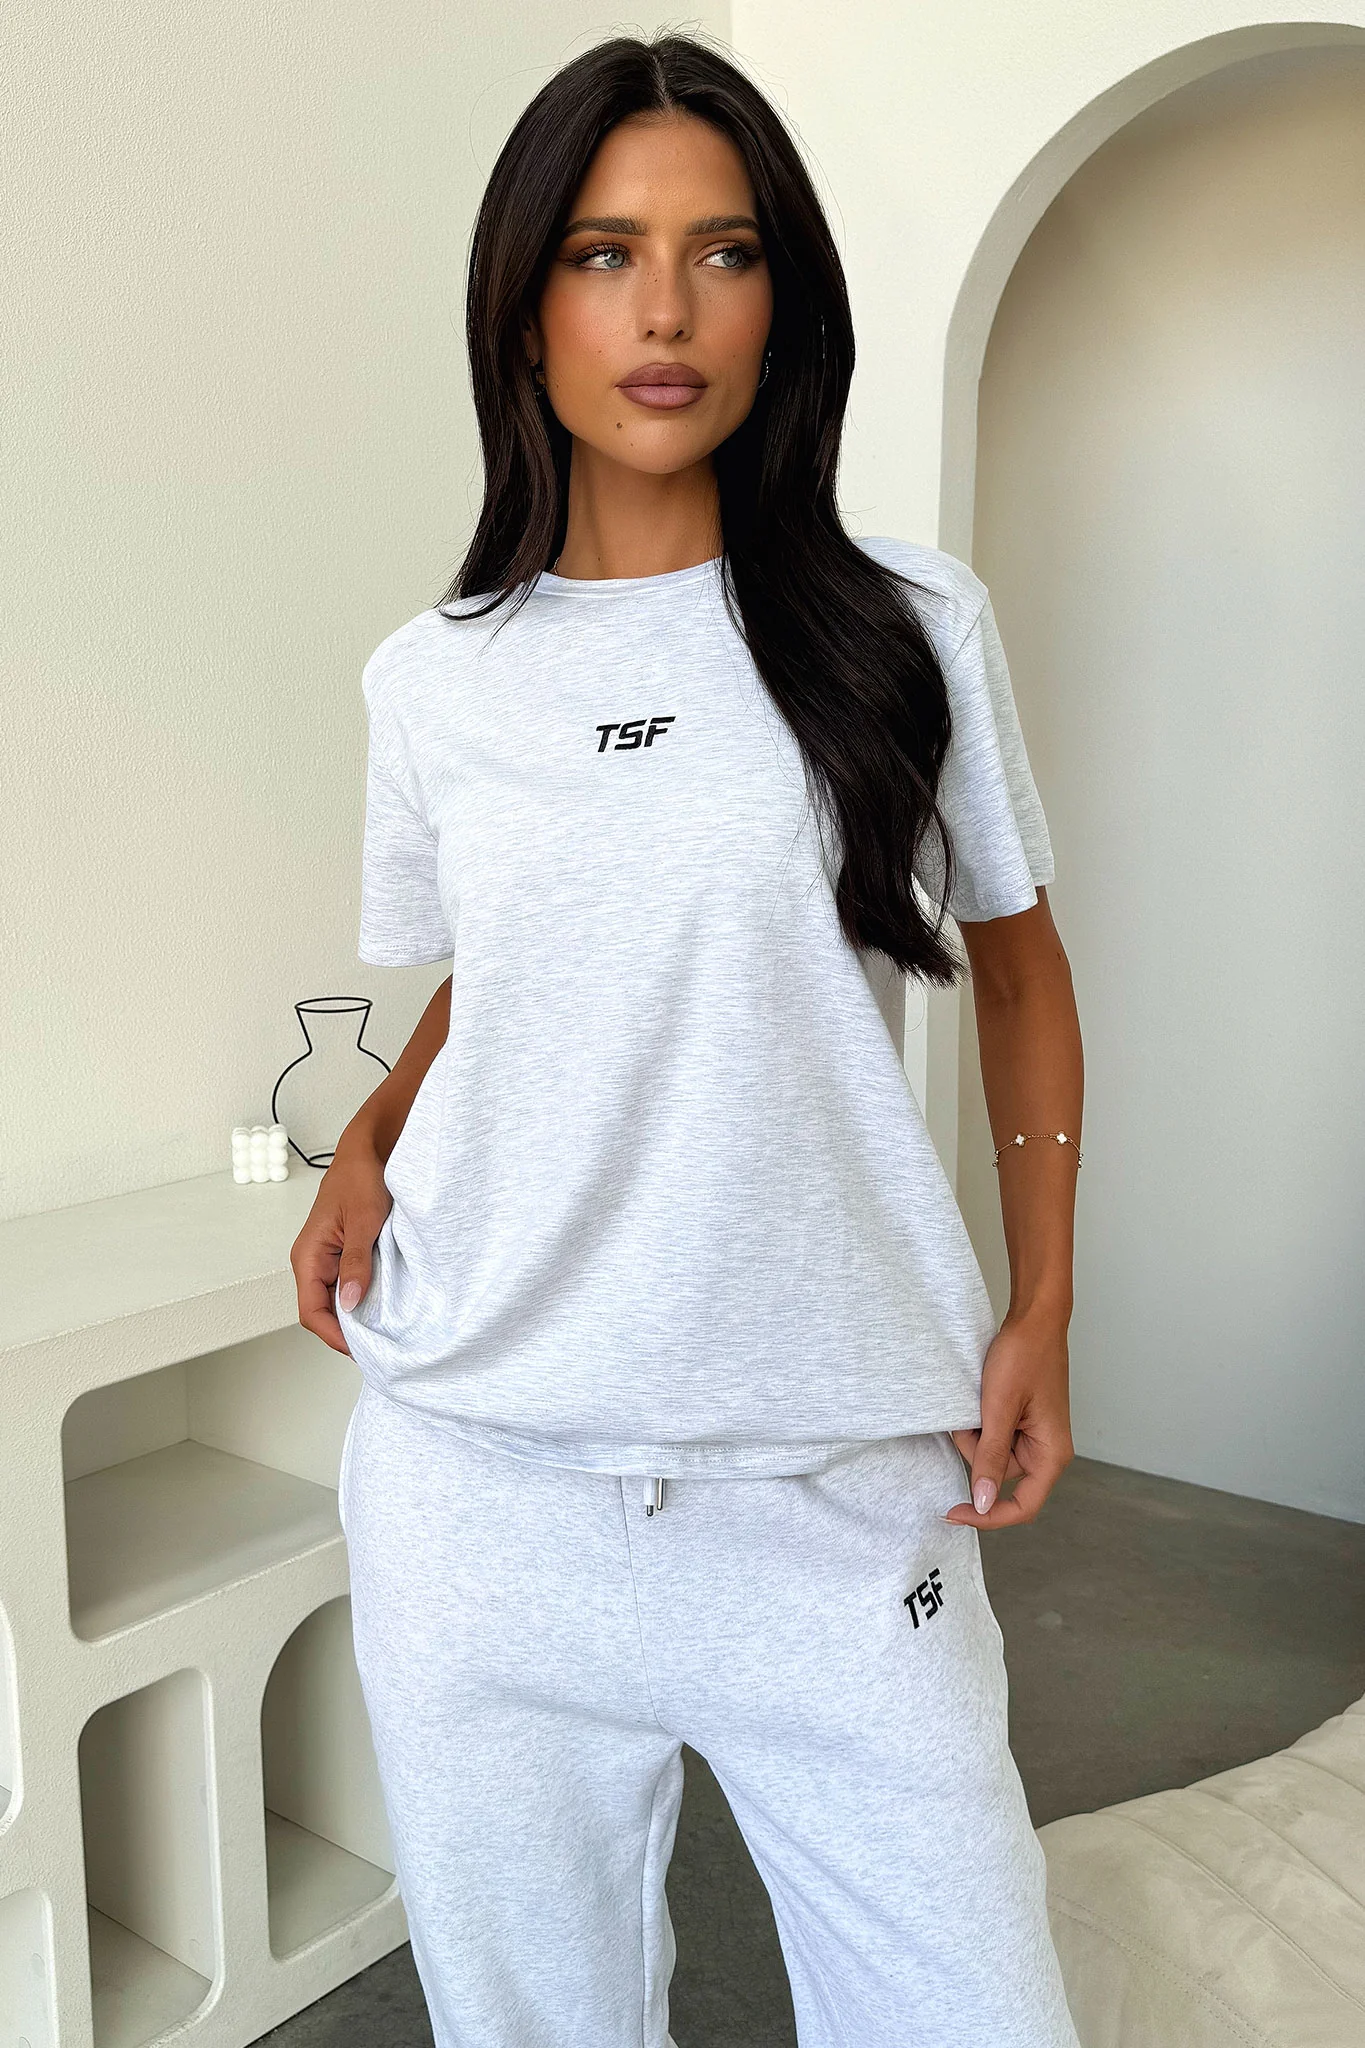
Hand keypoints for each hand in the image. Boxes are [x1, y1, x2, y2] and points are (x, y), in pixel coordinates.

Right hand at [290, 1132, 392, 1356]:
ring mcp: (327, 1258)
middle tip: (379, 1348)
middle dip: (346, 1332)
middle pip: (322, 1311)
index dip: (334, 1336)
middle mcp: (312, 1261)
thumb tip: (351, 1304)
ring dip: (356, 1316)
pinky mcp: (343, 1253)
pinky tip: (383, 1306)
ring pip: (335, 1300)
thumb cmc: (361, 1177)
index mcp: (308, 1255)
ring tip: (384, 1333)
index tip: (362, 1350)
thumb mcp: (363, 1220)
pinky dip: (363, 1298)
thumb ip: (355, 1262)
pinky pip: (347, 1285)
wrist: (368, 1149)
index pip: (311, 1312)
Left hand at [943, 1308, 1073, 1530]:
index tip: (953, 1511)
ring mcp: (1033, 1435)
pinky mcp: (1021, 1421)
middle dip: (975, 1452)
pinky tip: (978, 1399)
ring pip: (991, 1455)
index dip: (987, 1516)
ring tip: (975, 1400)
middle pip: (999, 1476)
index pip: (1022, 1506)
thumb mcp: (1000, 1408)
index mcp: (1052, 1454)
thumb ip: (992, 1457)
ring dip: (974, 1434)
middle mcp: (1046, 1450)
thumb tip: (984, 1502)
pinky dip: (979, 1423)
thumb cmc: (1024, 1357)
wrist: (1033, 1319)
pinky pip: (992, 1436)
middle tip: (967, 1417)